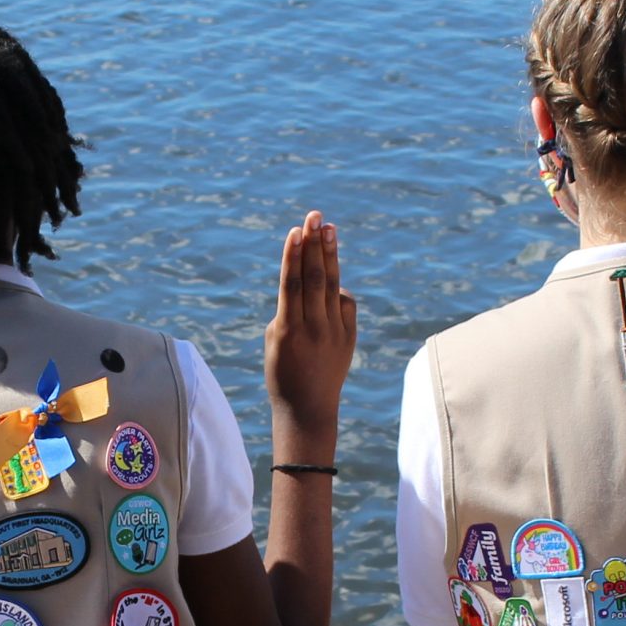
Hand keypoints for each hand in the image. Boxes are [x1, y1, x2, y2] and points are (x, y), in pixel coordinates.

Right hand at [264, 210, 357, 450]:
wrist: (308, 408)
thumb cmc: (282, 371)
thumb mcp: (275, 339)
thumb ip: (290, 308)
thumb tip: (310, 280)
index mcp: (288, 330)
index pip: (293, 284)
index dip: (295, 256)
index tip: (296, 231)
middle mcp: (314, 329)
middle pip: (316, 279)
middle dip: (315, 245)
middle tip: (316, 217)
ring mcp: (335, 333)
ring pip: (332, 286)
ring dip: (330, 255)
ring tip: (329, 228)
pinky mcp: (350, 337)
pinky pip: (345, 304)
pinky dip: (337, 287)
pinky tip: (331, 272)